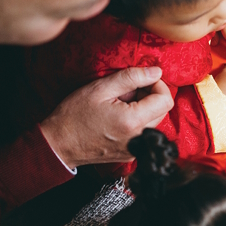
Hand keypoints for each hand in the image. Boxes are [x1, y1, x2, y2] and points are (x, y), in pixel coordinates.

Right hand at [40, 67, 173, 167]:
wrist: (59, 143)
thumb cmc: (74, 114)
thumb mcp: (100, 88)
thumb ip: (131, 77)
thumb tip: (156, 71)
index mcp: (133, 121)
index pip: (166, 100)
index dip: (157, 84)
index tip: (142, 79)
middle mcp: (140, 138)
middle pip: (162, 110)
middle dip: (149, 95)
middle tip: (126, 90)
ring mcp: (137, 148)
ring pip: (154, 120)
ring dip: (143, 107)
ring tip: (119, 103)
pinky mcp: (132, 153)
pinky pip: (144, 131)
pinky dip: (137, 120)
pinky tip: (118, 116)